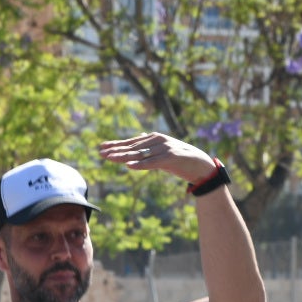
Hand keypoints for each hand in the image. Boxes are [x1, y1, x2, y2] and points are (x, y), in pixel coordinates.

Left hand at [99, 133, 216, 185]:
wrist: (201, 164)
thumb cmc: (180, 158)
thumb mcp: (163, 150)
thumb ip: (151, 144)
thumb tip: (141, 135)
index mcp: (154, 138)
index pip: (131, 142)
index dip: (116, 145)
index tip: (102, 148)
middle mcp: (158, 140)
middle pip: (133, 147)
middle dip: (116, 150)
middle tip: (100, 153)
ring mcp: (165, 148)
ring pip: (140, 154)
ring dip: (124, 157)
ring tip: (110, 159)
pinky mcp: (171, 157)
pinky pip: (153, 162)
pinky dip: (141, 164)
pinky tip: (130, 166)